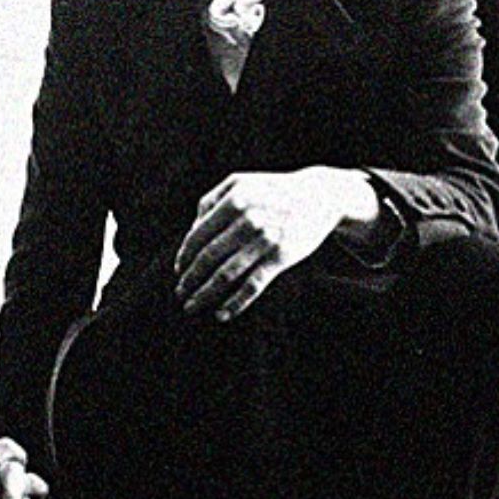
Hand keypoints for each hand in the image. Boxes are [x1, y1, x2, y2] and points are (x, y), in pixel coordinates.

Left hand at [175, 167, 378, 319]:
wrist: (320, 196)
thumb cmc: (272, 191)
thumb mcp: (240, 184)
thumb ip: (211, 202)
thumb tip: (192, 231)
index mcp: (234, 200)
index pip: (198, 236)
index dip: (184, 257)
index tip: (178, 271)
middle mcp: (249, 220)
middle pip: (208, 258)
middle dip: (189, 280)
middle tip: (180, 294)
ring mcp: (266, 240)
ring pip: (226, 275)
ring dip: (204, 295)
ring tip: (191, 306)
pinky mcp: (282, 257)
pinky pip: (253, 285)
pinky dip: (235, 303)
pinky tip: (221, 314)